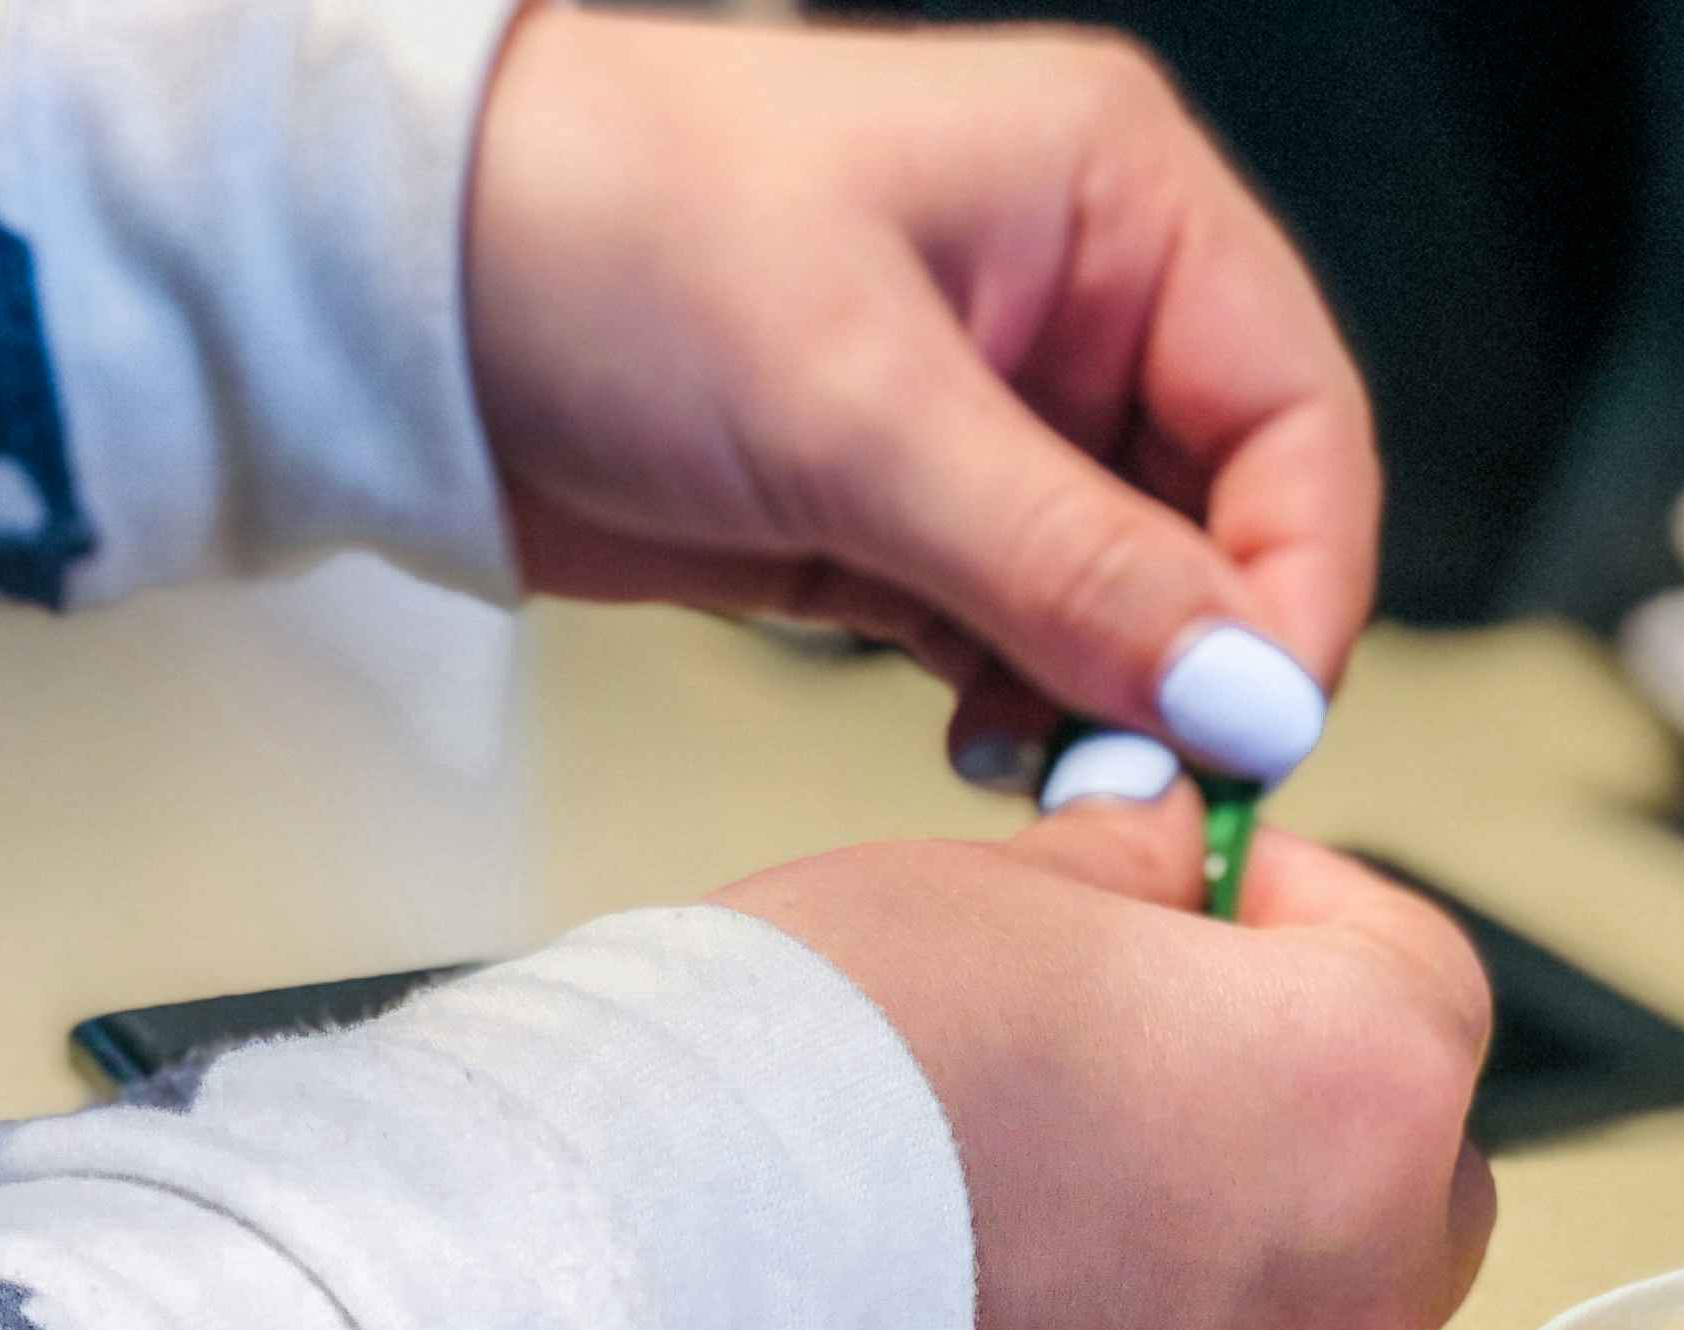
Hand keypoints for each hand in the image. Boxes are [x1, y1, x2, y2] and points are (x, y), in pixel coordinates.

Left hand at [466, 11, 1377, 784]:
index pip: (1298, 417)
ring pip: (1142, 601)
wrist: (386, 293)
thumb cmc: (596, 239)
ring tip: (1040, 764)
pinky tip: (980, 751)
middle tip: (1142, 777)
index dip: (1297, 584)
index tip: (1252, 727)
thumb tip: (1247, 695)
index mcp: (1117, 198)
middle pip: (1237, 522)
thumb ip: (1069, 565)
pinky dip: (1030, 711)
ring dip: (1111, 701)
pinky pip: (1040, 640)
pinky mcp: (921, 519)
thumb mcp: (856, 405)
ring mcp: (1007, 419)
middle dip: (1199, 661)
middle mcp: (1085, 302)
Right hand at [716, 797, 1494, 1329]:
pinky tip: (979, 1318)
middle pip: (1394, 1164)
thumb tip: (1154, 855)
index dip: (1290, 902)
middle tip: (1132, 1037)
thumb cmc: (823, 1092)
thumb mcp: (987, 887)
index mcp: (1366, 1094)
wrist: (656, 1325)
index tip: (1193, 885)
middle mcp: (1355, 1292)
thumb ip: (1120, 873)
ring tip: (1031, 1187)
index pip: (1408, 960)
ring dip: (1216, 1245)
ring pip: (1297, 1315)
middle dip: (1293, 1092)